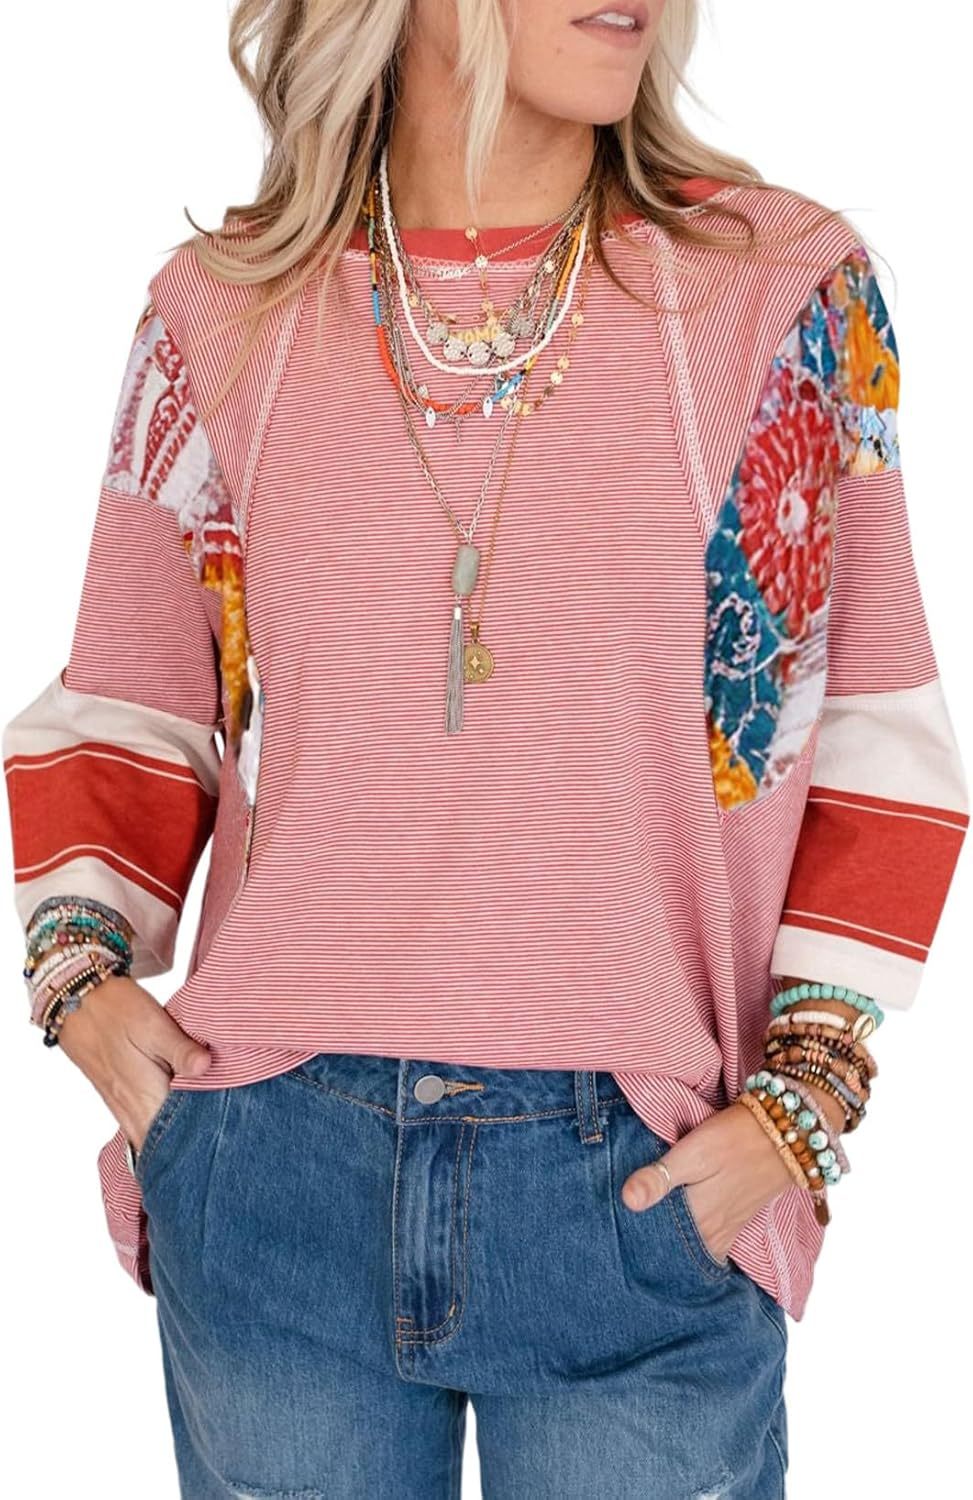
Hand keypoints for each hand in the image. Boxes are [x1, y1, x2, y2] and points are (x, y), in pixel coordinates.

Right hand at [55, 974, 211, 1152]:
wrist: (78, 1004)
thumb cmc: (118, 1011)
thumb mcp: (154, 1025)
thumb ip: (181, 1051)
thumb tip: (207, 1067)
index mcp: (145, 1099)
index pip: (177, 1138)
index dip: (203, 1137)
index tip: (226, 1130)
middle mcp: (132, 1113)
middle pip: (166, 1144)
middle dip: (193, 1139)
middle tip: (222, 1125)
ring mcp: (124, 1111)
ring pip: (154, 1137)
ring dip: (177, 1132)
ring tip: (206, 1117)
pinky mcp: (121, 1102)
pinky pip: (144, 1125)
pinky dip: (162, 1123)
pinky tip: (180, 1106)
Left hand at [621, 1100, 794, 1263]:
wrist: (784, 1135)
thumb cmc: (733, 1140)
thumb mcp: (693, 1153)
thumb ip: (660, 1178)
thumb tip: (627, 1201)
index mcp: (697, 1219)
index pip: (657, 1243)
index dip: (635, 1241)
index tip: (618, 1239)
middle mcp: (712, 1233)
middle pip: (675, 1251)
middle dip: (651, 1249)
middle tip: (626, 1245)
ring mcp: (727, 1230)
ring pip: (692, 1249)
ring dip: (672, 1247)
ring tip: (647, 1242)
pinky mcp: (737, 1221)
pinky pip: (710, 1244)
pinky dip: (694, 1244)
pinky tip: (681, 1236)